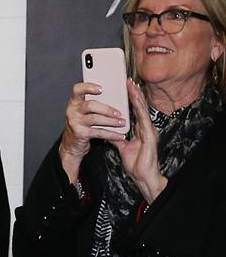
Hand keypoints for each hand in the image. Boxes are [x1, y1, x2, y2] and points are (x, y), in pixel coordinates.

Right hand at [59, 81, 127, 178]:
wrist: (72, 144)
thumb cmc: (82, 125)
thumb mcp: (83, 112)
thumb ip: (94, 103)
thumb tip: (115, 96)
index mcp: (74, 102)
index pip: (78, 89)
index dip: (88, 87)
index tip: (101, 88)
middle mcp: (73, 111)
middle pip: (90, 105)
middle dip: (107, 109)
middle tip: (119, 113)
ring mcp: (75, 122)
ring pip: (95, 119)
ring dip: (111, 121)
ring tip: (121, 123)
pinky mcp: (80, 133)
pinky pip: (98, 132)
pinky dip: (111, 134)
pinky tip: (119, 135)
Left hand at [114, 80, 166, 202]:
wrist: (143, 176)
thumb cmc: (136, 163)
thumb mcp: (123, 147)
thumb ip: (117, 138)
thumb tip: (107, 131)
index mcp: (141, 129)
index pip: (135, 110)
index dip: (131, 98)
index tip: (125, 87)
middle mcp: (146, 128)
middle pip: (139, 107)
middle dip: (134, 93)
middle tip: (128, 80)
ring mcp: (149, 131)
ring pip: (142, 110)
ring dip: (137, 97)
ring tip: (131, 85)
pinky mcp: (150, 136)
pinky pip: (143, 120)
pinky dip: (139, 109)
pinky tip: (136, 101)